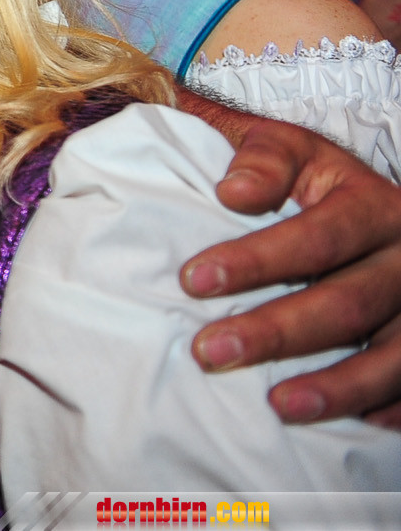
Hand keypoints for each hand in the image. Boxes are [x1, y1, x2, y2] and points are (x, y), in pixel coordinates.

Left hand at [182, 116, 400, 425]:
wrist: (376, 205)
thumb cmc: (313, 179)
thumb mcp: (291, 146)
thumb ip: (259, 155)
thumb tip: (232, 190)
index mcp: (370, 204)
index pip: (315, 237)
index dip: (255, 260)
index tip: (191, 280)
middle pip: (346, 302)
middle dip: (276, 331)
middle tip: (209, 351)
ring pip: (393, 356)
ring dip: (337, 385)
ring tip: (279, 404)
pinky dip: (389, 406)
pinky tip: (353, 424)